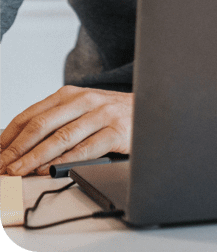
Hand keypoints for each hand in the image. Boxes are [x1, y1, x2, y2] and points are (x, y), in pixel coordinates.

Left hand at [0, 85, 132, 175]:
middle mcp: (85, 100)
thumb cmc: (114, 112)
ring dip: (35, 157)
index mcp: (71, 93)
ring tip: (19, 171)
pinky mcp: (117, 130)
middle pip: (42, 125)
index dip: (8, 137)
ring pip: (61, 137)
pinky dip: (66, 160)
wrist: (153, 107)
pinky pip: (87, 148)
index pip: (31, 115)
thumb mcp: (83, 108)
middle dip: (17, 149)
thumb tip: (21, 146)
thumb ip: (58, 120)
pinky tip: (51, 169)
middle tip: (2, 167)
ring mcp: (102, 114)